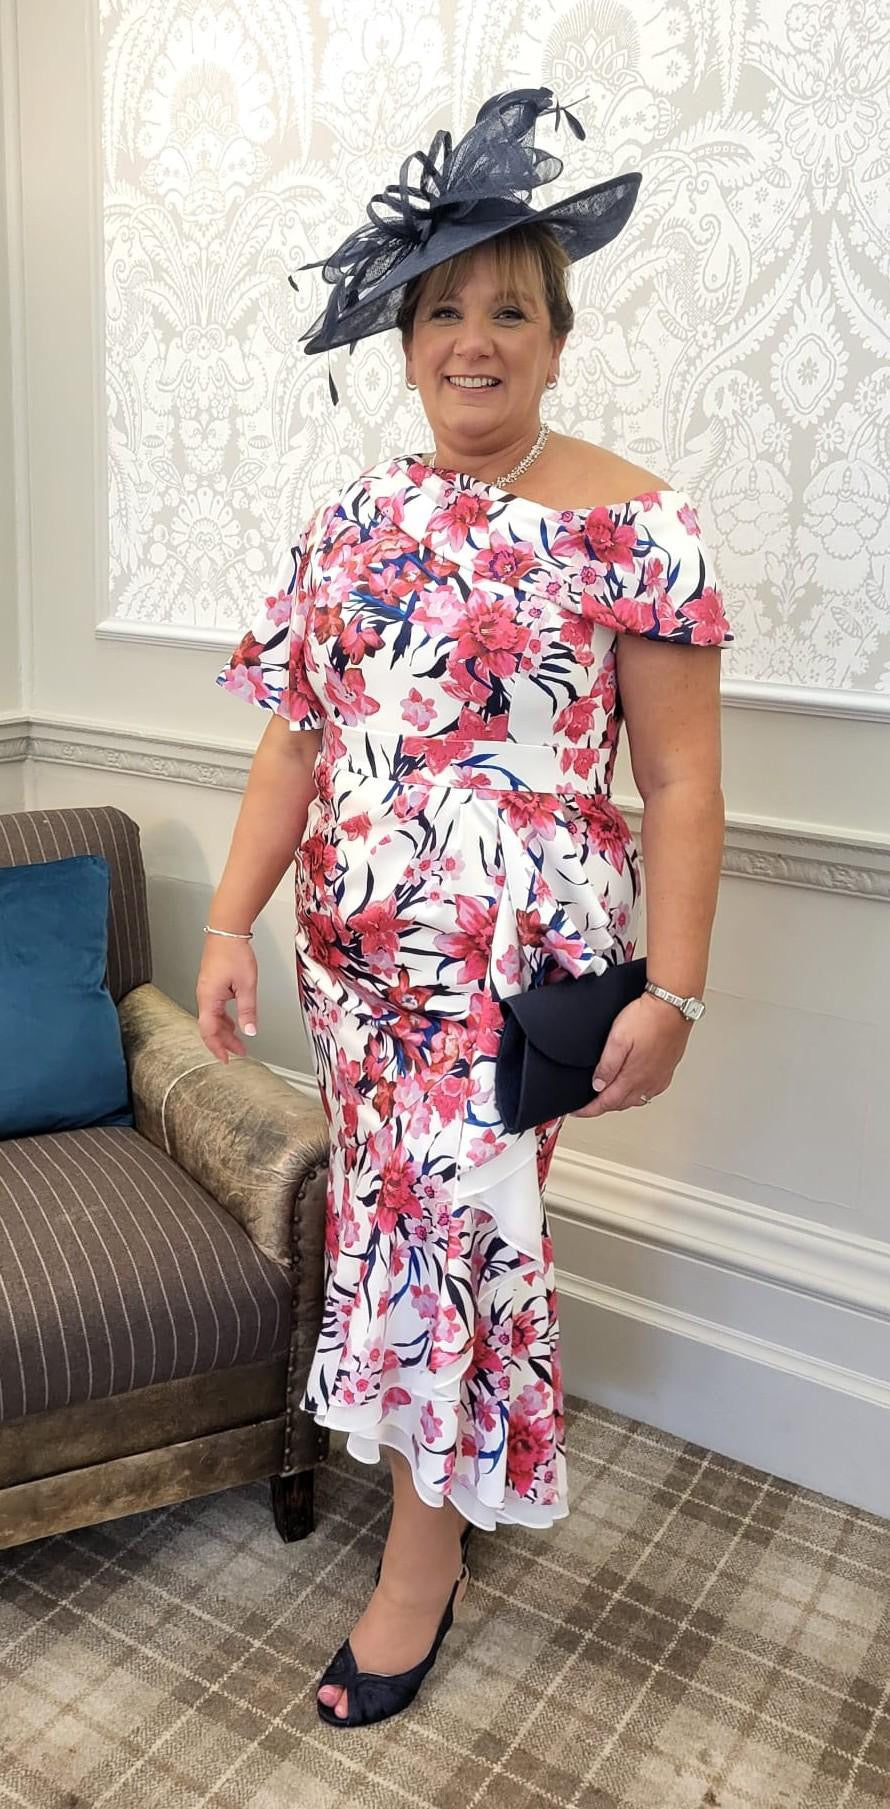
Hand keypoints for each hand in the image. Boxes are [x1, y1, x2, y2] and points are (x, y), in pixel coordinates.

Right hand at [196, 936, 257, 1062]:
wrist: (227, 932)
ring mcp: (206, 990)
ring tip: (239, 1040)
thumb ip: (247, 1010)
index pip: (209, 1031)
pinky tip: (233, 1021)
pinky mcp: (210, 985)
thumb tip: (250, 1030)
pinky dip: (223, 1018)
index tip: (226, 1059)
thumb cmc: (234, 953)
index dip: (218, 1047)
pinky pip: (214, 1008)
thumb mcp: (246, 985)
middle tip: (239, 1052)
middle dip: (224, 1042)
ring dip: (225, 1031)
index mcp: (209, 999)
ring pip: (212, 1018)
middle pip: (210, 1027)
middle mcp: (204, 996)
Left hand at [571, 992, 691, 1117]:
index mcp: (633, 1078)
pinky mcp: (668, 1069)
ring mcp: (660, 1077)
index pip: (606, 1102)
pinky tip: (635, 1085)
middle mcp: (648, 1082)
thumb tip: (598, 1085)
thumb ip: (607, 1065)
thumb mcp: (618, 1039)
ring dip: (621, 1100)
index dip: (589, 1110)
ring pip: (636, 1099)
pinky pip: (651, 1091)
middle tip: (589, 1103)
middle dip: (603, 1106)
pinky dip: (638, 1093)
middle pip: (621, 1103)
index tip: (577, 1112)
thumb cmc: (647, 1018)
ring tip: (608, 1095)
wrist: (673, 1005)